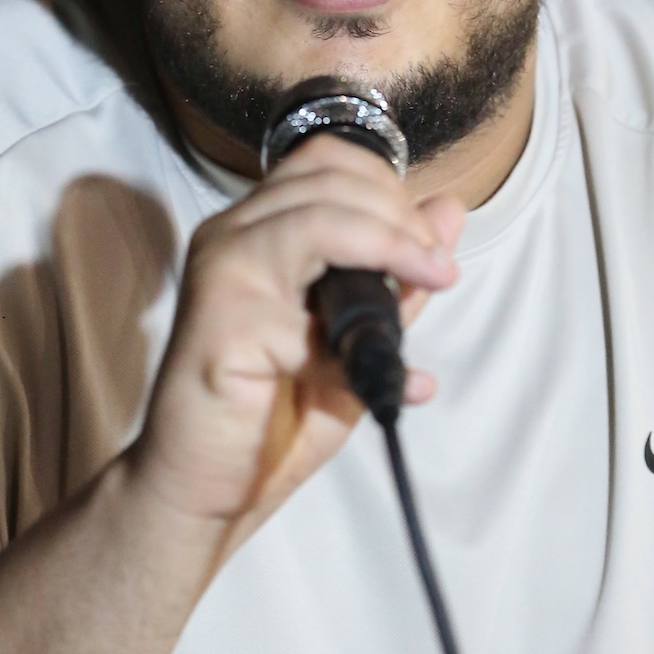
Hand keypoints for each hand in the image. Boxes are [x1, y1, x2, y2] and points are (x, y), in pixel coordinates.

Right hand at [127, 135, 464, 552]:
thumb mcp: (356, 340)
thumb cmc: (271, 418)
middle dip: (399, 214)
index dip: (388, 187)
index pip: (327, 160)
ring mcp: (221, 267)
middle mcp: (231, 234)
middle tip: (436, 268)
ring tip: (430, 280)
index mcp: (258, 231)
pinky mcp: (222, 313)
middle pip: (329, 175)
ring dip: (390, 241)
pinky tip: (377, 366)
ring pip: (319, 211)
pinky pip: (305, 288)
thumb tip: (450, 211)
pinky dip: (357, 317)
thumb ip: (397, 278)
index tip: (430, 245)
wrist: (204, 493)